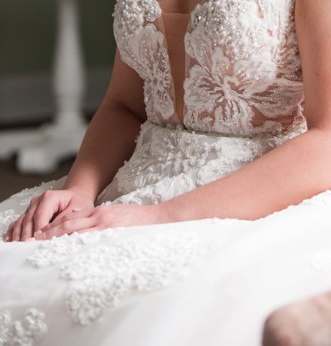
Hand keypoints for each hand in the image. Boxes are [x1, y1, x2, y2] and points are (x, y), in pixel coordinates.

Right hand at [6, 188, 94, 242]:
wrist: (77, 197)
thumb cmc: (79, 203)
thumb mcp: (79, 210)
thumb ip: (65, 221)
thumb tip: (54, 233)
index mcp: (49, 197)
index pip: (40, 216)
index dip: (38, 231)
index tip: (38, 243)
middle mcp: (37, 201)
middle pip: (28, 221)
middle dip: (27, 235)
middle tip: (28, 249)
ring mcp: (31, 207)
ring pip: (21, 222)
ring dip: (19, 236)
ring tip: (20, 248)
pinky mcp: (28, 214)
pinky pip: (17, 223)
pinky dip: (14, 232)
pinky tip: (12, 241)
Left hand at [31, 203, 169, 240]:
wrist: (163, 218)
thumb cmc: (142, 221)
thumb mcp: (120, 216)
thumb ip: (104, 222)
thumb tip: (88, 231)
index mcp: (101, 213)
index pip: (71, 219)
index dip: (54, 227)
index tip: (41, 235)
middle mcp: (100, 217)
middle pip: (68, 225)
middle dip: (49, 234)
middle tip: (33, 243)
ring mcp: (106, 225)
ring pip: (74, 231)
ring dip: (56, 239)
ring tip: (41, 247)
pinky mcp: (113, 232)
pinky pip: (89, 239)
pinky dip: (74, 244)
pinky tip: (64, 252)